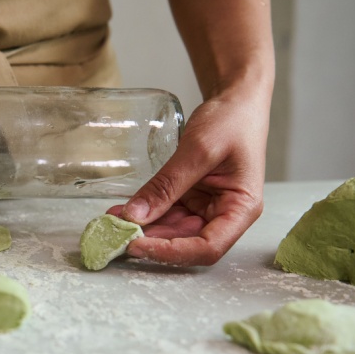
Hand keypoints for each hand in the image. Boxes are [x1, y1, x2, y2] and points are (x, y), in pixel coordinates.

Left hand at [110, 91, 268, 265]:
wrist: (235, 101)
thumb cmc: (232, 121)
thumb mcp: (198, 150)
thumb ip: (167, 184)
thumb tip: (135, 216)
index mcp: (241, 209)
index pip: (208, 247)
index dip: (172, 252)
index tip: (138, 245)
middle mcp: (225, 214)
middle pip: (186, 241)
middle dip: (151, 240)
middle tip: (115, 234)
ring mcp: (206, 206)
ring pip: (172, 229)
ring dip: (144, 228)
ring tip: (112, 221)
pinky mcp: (191, 197)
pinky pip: (166, 211)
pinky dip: (146, 212)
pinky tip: (122, 211)